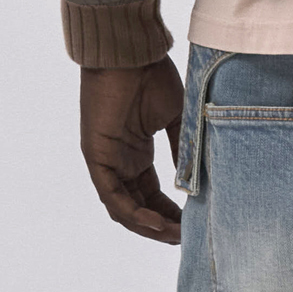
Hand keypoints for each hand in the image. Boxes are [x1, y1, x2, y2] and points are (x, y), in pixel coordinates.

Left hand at [80, 58, 185, 242]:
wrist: (129, 53)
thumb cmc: (151, 76)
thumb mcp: (176, 119)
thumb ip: (182, 150)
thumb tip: (196, 182)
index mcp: (136, 152)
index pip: (151, 194)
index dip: (171, 213)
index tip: (193, 225)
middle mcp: (119, 161)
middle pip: (138, 207)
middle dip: (162, 226)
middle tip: (187, 238)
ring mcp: (105, 161)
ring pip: (124, 208)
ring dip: (148, 226)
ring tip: (175, 236)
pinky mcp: (96, 158)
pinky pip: (112, 197)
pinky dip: (134, 214)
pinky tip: (156, 223)